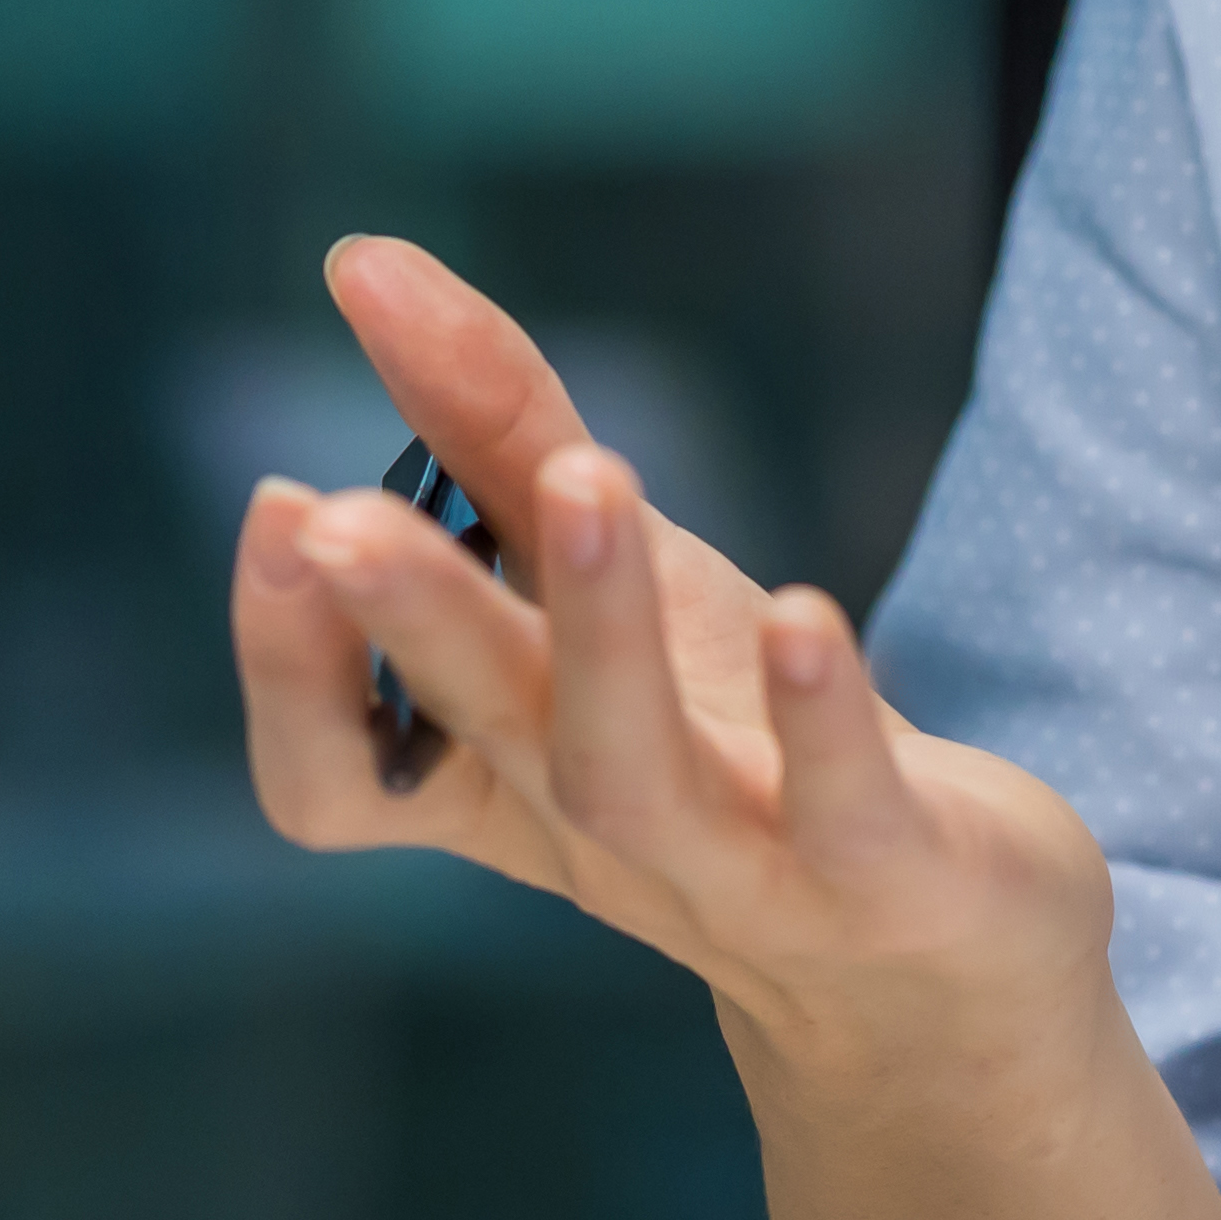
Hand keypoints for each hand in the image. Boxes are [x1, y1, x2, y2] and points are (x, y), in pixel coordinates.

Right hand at [225, 236, 1118, 1075]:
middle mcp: (598, 828)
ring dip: (600, 627)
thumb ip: (485, 427)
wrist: (941, 960)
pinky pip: (840, 807)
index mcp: (502, 777)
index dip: (287, 663)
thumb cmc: (740, 745)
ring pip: (631, 768)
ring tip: (586, 474)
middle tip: (328, 514)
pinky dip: (819, 715)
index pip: (334, 775)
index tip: (280, 505)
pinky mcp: (885, 877)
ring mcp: (739, 866)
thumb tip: (361, 259)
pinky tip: (809, 610)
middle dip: (404, 615)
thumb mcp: (610, 578)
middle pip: (475, 729)